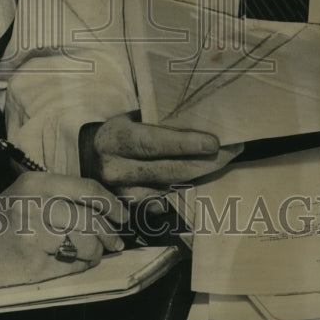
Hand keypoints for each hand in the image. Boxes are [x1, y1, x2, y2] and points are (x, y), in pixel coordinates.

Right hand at [0, 172, 127, 285]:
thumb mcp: (25, 197)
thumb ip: (60, 198)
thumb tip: (104, 212)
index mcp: (36, 184)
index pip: (87, 188)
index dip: (111, 203)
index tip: (122, 215)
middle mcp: (35, 204)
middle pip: (91, 217)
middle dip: (110, 233)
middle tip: (116, 242)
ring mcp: (32, 234)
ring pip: (85, 242)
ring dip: (94, 251)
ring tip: (90, 254)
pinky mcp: (30, 263)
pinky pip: (70, 265)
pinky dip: (78, 266)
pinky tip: (70, 263)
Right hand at [84, 112, 243, 200]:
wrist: (87, 155)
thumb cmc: (116, 127)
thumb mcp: (127, 114)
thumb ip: (153, 117)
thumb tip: (196, 112)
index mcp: (115, 138)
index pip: (154, 142)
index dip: (186, 143)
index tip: (215, 142)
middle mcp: (114, 169)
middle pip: (168, 169)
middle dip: (205, 162)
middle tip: (232, 151)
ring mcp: (120, 192)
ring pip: (169, 187)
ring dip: (199, 175)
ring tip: (223, 160)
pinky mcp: (127, 207)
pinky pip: (162, 200)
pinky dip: (182, 188)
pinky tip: (199, 176)